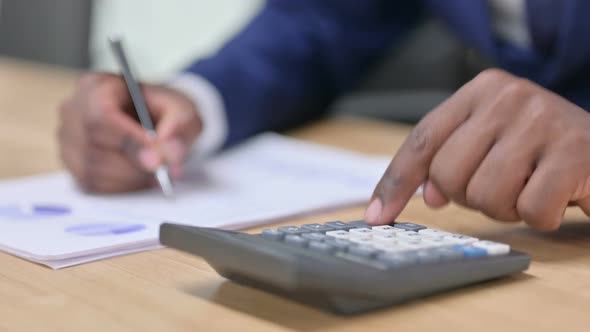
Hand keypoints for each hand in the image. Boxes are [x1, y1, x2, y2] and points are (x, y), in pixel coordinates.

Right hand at [58, 72, 201, 192]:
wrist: (155, 123)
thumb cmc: (165, 112)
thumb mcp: (183, 111)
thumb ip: (180, 127)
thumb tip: (169, 153)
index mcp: (96, 86)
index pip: (101, 115)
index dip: (129, 140)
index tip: (157, 158)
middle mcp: (73, 109)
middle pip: (95, 145)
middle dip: (135, 163)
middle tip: (163, 170)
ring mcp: (67, 138)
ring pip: (93, 169)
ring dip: (130, 177)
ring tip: (155, 172)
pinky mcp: (71, 164)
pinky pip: (92, 184)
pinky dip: (121, 187)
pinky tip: (139, 177)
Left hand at [365, 69, 589, 229]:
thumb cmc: (539, 147)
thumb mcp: (489, 140)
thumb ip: (450, 159)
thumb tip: (425, 195)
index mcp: (480, 90)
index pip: (422, 140)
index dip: (396, 182)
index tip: (377, 216)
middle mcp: (507, 97)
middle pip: (447, 175)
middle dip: (468, 196)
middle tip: (500, 184)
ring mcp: (542, 121)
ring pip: (485, 196)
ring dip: (506, 207)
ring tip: (529, 186)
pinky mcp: (574, 153)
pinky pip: (531, 211)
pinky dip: (541, 216)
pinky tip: (556, 195)